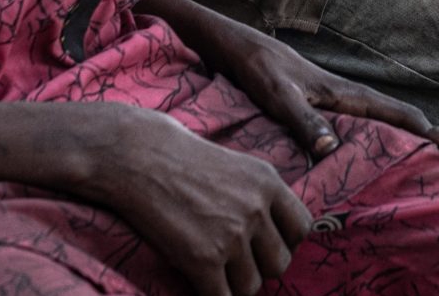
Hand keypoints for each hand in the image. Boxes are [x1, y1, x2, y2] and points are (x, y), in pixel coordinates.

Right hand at [75, 104, 313, 295]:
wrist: (136, 156)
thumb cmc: (179, 158)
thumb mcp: (235, 165)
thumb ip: (260, 196)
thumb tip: (274, 234)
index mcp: (267, 182)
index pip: (302, 229)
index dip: (284, 241)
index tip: (263, 243)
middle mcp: (256, 209)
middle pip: (280, 263)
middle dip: (259, 266)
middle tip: (235, 260)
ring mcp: (231, 235)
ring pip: (252, 286)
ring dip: (234, 284)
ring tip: (213, 269)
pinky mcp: (202, 259)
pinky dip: (213, 295)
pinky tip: (198, 281)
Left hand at [215, 32, 438, 155]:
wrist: (235, 45)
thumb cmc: (256, 68)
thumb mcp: (277, 95)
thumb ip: (303, 120)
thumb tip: (332, 148)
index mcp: (342, 92)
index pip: (392, 110)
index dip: (421, 126)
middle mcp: (342, 93)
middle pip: (391, 112)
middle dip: (418, 129)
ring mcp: (329, 96)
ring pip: (374, 115)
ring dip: (396, 130)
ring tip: (414, 148)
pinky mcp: (314, 100)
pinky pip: (353, 119)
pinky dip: (369, 131)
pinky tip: (364, 143)